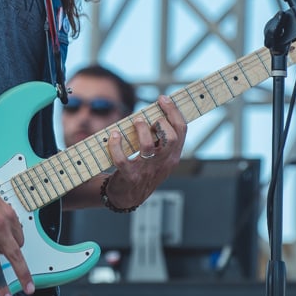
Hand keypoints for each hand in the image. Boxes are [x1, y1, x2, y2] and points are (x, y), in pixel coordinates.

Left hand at [105, 95, 186, 209]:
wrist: (128, 197)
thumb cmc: (144, 170)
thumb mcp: (160, 157)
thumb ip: (162, 139)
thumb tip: (157, 111)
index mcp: (173, 156)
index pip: (181, 130)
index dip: (173, 112)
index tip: (163, 99)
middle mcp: (163, 163)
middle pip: (170, 138)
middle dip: (160, 121)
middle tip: (149, 116)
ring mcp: (146, 170)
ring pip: (148, 147)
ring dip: (141, 130)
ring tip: (135, 122)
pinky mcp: (129, 176)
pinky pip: (122, 159)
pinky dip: (116, 145)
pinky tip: (114, 135)